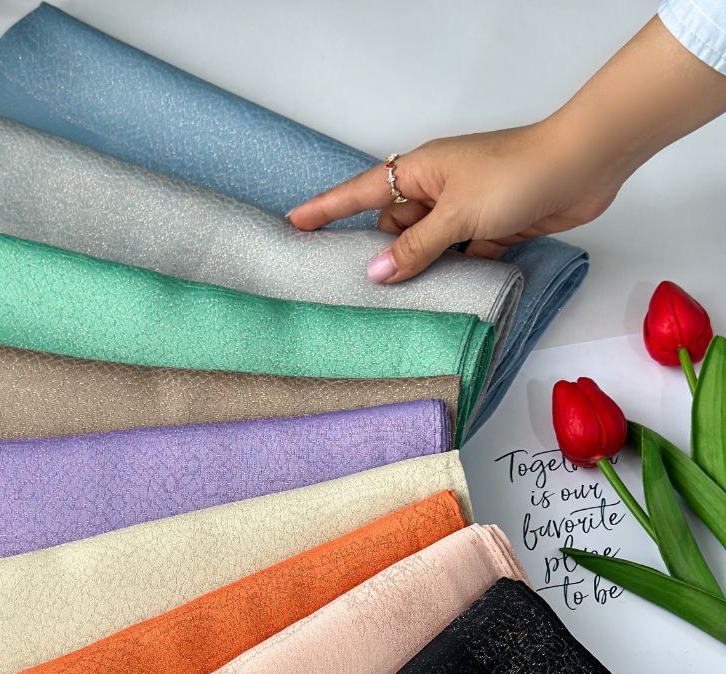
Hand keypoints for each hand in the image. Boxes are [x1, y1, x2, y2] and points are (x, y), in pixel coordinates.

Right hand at [288, 17, 725, 282]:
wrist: (583, 166)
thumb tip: (374, 274)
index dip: (325, 211)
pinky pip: (457, 257)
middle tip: (355, 290)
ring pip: (425, 246)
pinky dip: (453, 274)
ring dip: (419, 270)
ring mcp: (463, 208)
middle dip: (380, 255)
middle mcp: (436, 188)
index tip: (293, 225)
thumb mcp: (456, 214)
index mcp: (418, 171)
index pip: (358, 193)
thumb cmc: (518, 173)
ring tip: (399, 304)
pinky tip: (446, 296)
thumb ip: (415, 248)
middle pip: (392, 227)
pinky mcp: (490, 227)